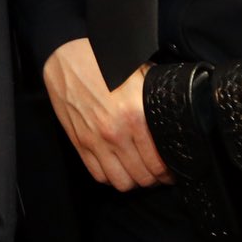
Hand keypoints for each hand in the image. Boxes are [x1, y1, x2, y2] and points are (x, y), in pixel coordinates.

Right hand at [41, 38, 167, 190]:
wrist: (67, 58)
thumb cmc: (105, 64)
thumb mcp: (140, 75)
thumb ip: (155, 98)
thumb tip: (174, 113)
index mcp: (136, 114)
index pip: (159, 161)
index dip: (169, 171)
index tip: (172, 170)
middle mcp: (117, 132)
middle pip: (143, 176)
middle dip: (155, 179)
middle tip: (159, 174)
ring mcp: (96, 141)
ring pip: (122, 182)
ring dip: (133, 181)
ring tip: (138, 172)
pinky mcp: (80, 143)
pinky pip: (98, 175)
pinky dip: (110, 177)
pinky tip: (117, 168)